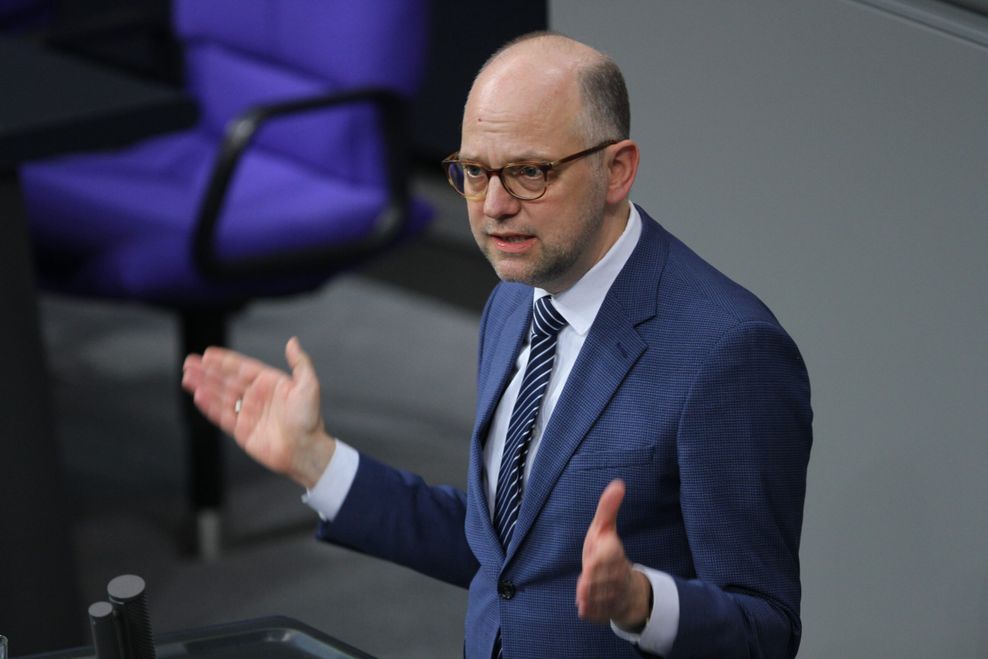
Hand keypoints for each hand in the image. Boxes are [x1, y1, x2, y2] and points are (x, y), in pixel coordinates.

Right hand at [181, 337, 334, 488]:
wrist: (305, 450)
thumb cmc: (309, 419)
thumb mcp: (308, 386)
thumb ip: (300, 363)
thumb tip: (292, 342)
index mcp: (270, 383)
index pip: (243, 368)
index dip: (225, 361)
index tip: (208, 354)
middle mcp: (257, 396)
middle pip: (227, 380)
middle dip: (208, 371)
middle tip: (189, 362)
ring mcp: (248, 413)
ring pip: (221, 396)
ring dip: (204, 385)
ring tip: (187, 376)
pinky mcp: (241, 430)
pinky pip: (222, 415)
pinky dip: (209, 405)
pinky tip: (198, 395)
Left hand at [576, 479, 651, 629]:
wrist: (626, 589)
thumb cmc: (609, 554)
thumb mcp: (604, 529)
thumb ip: (608, 508)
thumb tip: (618, 483)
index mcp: (616, 555)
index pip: (608, 556)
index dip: (599, 557)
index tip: (593, 557)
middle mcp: (617, 577)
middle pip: (599, 579)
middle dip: (590, 580)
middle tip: (584, 581)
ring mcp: (613, 596)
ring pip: (597, 597)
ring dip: (588, 596)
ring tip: (583, 593)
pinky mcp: (606, 612)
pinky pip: (594, 613)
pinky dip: (588, 610)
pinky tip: (583, 607)